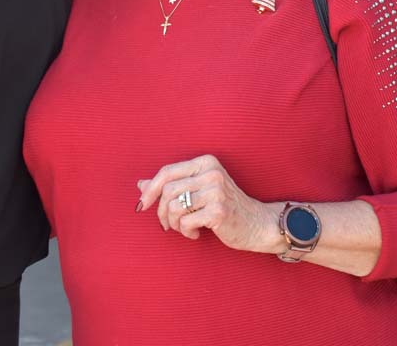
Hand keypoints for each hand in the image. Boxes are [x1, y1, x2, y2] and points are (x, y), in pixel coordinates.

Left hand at [136, 154, 278, 253]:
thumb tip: (140, 184)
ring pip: (173, 208)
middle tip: (167, 225)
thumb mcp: (198, 190)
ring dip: (174, 224)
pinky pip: (185, 223)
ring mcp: (216, 191)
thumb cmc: (224, 206)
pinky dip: (186, 232)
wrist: (256, 223)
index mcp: (205, 162)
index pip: (167, 172)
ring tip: (185, 228)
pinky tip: (196, 233)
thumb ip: (171, 185)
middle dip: (161, 212)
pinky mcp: (218, 211)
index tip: (142, 205)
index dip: (150, 189)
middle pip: (167, 191)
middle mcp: (211, 172)